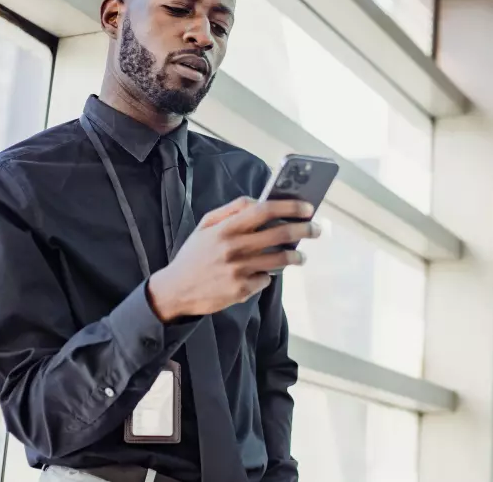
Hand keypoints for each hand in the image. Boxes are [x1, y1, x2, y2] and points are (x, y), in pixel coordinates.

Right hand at [146, 197, 319, 321]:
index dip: (289, 207)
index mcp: (225, 228)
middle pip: (280, 234)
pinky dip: (268, 275)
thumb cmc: (194, 255)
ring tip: (300, 256)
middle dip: (305, 230)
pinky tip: (261, 274)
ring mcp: (239, 270)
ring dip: (296, 257)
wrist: (175, 290)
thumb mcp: (206, 225)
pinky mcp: (241, 290)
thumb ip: (232, 210)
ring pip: (280, 260)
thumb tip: (259, 201)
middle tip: (316, 229)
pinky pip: (265, 279)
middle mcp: (234, 248)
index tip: (307, 207)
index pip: (264, 210)